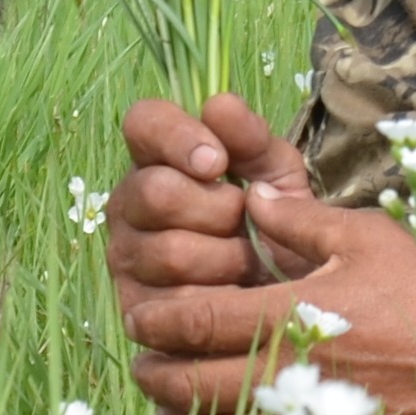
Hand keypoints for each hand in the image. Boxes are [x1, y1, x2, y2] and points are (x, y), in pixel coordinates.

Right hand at [102, 91, 306, 317]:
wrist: (290, 298)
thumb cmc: (277, 224)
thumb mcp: (277, 175)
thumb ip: (252, 137)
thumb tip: (219, 105)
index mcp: (158, 158)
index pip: (143, 123)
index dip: (178, 137)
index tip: (219, 162)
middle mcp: (129, 202)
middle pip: (156, 192)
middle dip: (218, 210)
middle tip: (245, 222)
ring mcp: (125, 257)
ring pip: (169, 252)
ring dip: (226, 260)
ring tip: (248, 263)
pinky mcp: (134, 309)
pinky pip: (173, 305)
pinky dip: (217, 300)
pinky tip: (234, 295)